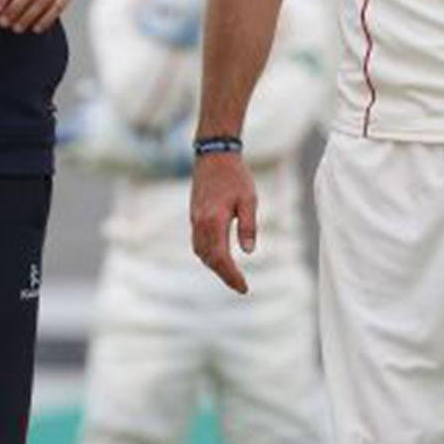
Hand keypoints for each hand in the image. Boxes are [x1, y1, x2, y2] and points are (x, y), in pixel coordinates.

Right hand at [190, 151, 257, 293]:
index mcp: (214, 221)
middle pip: (209, 259)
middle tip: (240, 286)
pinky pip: (198, 243)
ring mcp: (194, 220)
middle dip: (224, 275)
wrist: (214, 155)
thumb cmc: (235, 176)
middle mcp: (200, 223)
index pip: (221, 258)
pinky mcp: (194, 216)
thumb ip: (248, 226)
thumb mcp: (249, 200)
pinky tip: (219, 257)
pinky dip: (208, 255)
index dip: (231, 276)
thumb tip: (248, 252)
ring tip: (232, 275)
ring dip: (214, 266)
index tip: (244, 288)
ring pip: (200, 252)